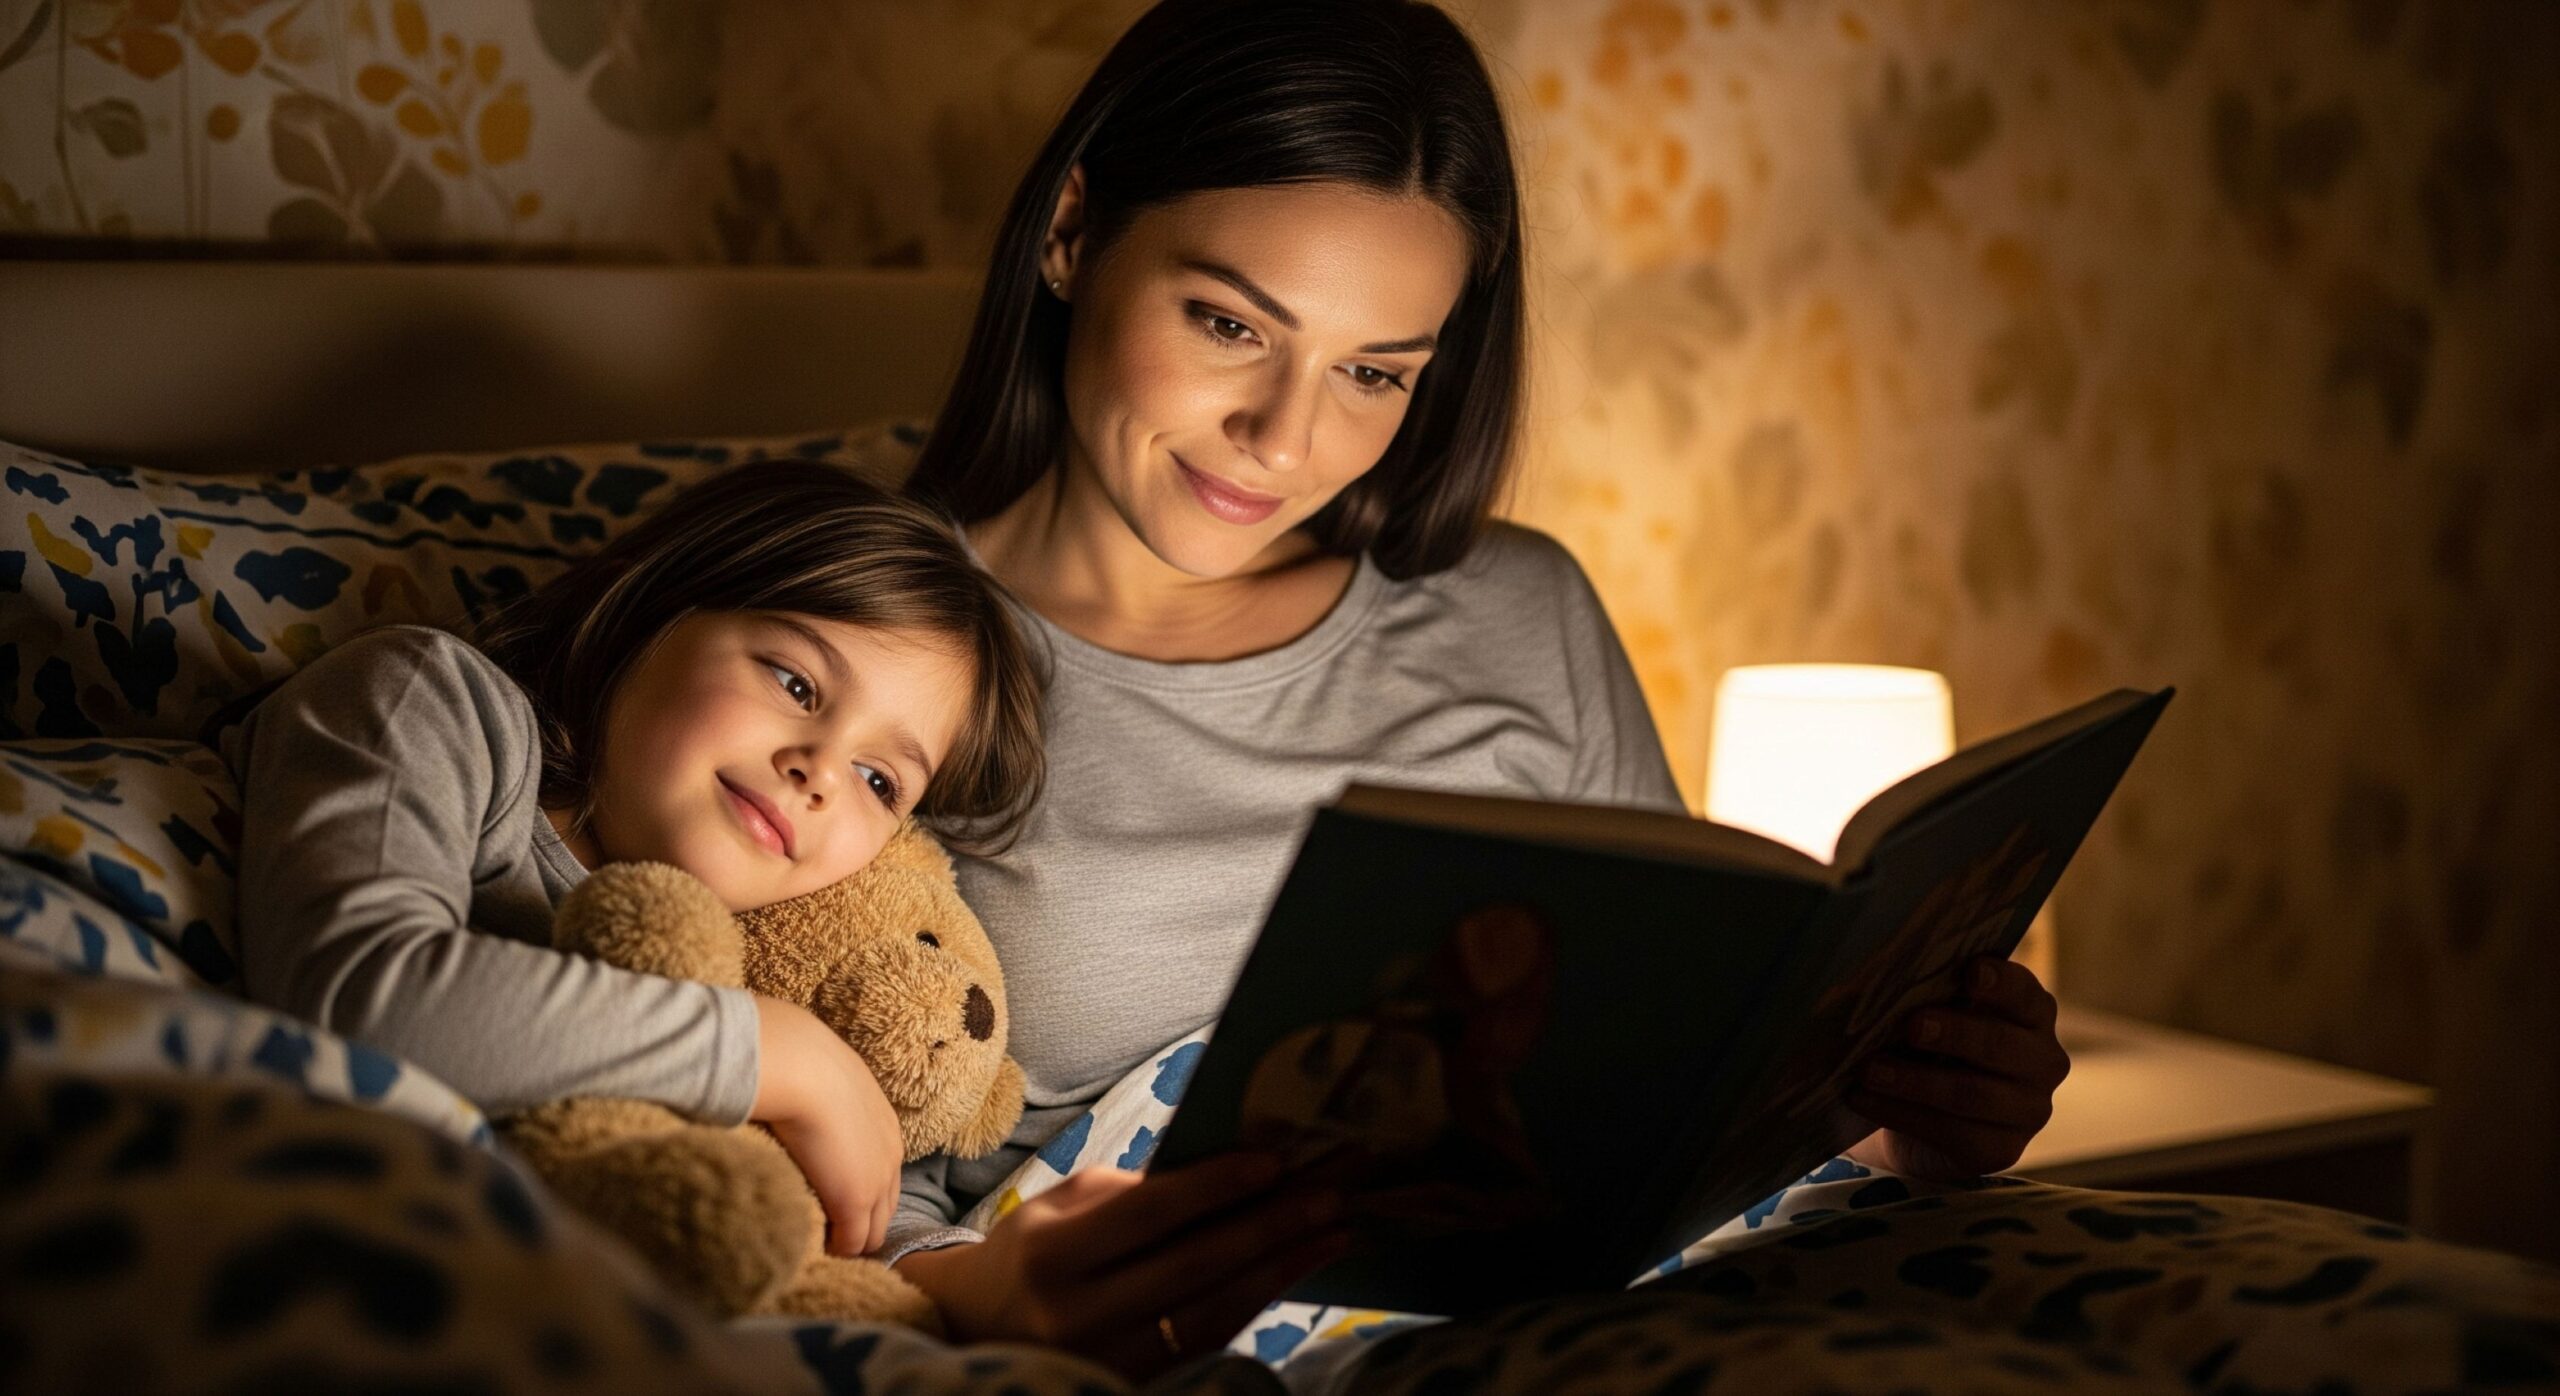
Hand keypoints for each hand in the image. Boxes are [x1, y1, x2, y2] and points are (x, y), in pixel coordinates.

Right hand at [751, 995, 905, 1255]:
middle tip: (820, 1236)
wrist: (798, 1065)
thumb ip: (813, 1091)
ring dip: (845, 1240)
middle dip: (855, 1225)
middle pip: (884, 1210)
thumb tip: (784, 1089)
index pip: (882, 1176)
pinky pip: (850, 1245)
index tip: (825, 1204)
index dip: (855, 1194)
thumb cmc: (794, 1058)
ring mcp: (877, 1181)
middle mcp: (890, 1155)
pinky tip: (807, 1248)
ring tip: (812, 1246)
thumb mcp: (816, 1074)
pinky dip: (833, 1251)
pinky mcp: (855, 1202)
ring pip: (871, 1232)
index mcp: (884, 1124)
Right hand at [894, 1153, 1352, 1380]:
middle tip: (1333, 1190)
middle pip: (1193, 1265)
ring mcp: (1106, 1361)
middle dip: (1271, 1224)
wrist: (977, 1332)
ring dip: (1282, 1267)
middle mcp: (1077, 1315)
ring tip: (1335, 1229)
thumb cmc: (1033, 1252)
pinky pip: (1208, 1344)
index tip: (1277, 1159)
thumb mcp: (1065, 1207)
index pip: (1149, 1214)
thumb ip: (1138, 1192)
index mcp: (1053, 1255)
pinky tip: (1295, 1269)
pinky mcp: (1132, 1384)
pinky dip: (1256, 1302)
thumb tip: (1231, 1166)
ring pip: (1212, 1312)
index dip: (1216, 1186)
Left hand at [1844, 957, 2068, 1181]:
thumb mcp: (1932, 1015)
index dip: (2000, 982)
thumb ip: (1928, 997)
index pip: (2023, 993)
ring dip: (1914, 1080)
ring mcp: (2029, 1110)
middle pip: (2000, 1045)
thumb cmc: (1928, 1048)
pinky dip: (1901, 1114)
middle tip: (1911, 1025)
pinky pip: (1953, 1133)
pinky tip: (1863, 1099)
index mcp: (2032, 1014)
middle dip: (1954, 1033)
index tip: (1971, 971)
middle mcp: (2043, 1061)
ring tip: (1869, 1069)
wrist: (1915, 1116)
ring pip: (1972, 1094)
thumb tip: (1884, 980)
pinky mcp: (2001, 1150)